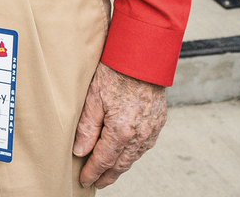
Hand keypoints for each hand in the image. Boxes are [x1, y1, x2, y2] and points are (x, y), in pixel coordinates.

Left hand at [73, 63, 167, 188]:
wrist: (143, 56)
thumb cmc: (116, 72)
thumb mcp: (94, 97)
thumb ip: (88, 127)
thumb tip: (80, 152)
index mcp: (121, 131)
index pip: (104, 160)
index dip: (93, 172)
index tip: (85, 180)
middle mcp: (140, 135)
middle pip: (121, 163)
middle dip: (107, 175)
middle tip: (96, 182)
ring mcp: (152, 130)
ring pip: (134, 156)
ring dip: (121, 166)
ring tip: (109, 172)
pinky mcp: (159, 122)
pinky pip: (145, 145)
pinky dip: (133, 153)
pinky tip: (127, 153)